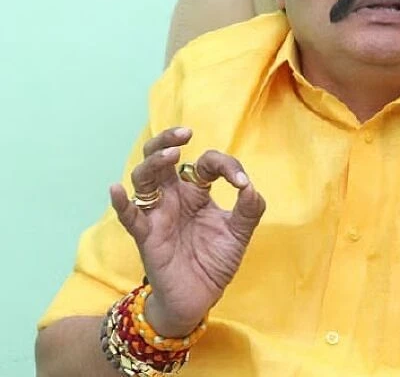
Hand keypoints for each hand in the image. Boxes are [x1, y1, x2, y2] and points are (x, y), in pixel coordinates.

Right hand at [110, 127, 265, 336]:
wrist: (200, 299)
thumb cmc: (215, 263)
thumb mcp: (239, 234)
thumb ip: (249, 209)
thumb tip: (249, 185)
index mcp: (196, 193)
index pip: (204, 164)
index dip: (223, 165)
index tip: (240, 181)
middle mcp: (174, 198)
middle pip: (161, 158)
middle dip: (168, 140)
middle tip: (185, 133)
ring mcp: (158, 214)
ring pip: (144, 178)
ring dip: (153, 163)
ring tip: (171, 155)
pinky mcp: (147, 236)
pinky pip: (129, 217)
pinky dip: (121, 203)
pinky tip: (116, 189)